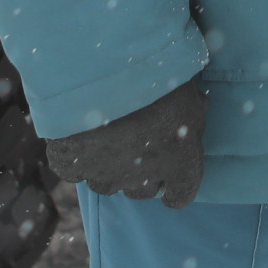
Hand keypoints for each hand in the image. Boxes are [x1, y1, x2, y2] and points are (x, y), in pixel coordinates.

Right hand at [43, 77, 207, 206]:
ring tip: (106, 137)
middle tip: (137, 142)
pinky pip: (75, 171)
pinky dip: (77, 159)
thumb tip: (195, 112)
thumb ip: (193, 113)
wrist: (104, 73)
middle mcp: (142, 179)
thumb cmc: (157, 81)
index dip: (176, 187)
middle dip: (141, 173)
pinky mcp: (72, 166)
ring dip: (109, 167)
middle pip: (143, 191)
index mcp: (179, 165)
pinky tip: (78, 136)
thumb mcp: (190, 93)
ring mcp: (105, 176)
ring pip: (108, 184)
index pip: (181, 195)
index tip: (171, 176)